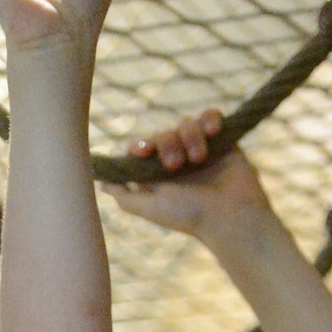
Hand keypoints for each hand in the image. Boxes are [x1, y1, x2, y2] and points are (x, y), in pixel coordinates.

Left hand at [106, 110, 271, 239]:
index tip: (144, 152)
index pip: (143, 148)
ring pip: (186, 123)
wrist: (229, 216)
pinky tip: (213, 132)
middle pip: (163, 133)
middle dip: (166, 144)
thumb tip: (102, 184)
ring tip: (199, 158)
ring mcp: (201, 148)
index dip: (141, 145)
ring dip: (189, 136)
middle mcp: (179, 160)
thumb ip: (125, 196)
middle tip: (176, 165)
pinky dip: (210, 119)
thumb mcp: (149, 207)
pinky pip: (211, 116)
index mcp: (159, 175)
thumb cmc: (189, 215)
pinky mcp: (222, 140)